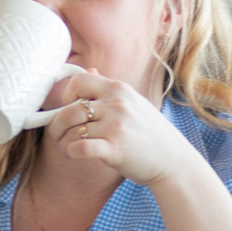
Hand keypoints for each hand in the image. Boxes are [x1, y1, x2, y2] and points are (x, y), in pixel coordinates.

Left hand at [50, 74, 193, 185]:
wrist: (173, 160)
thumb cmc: (150, 133)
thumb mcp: (133, 102)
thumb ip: (108, 89)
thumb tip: (88, 70)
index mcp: (119, 89)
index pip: (79, 80)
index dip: (67, 94)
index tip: (69, 107)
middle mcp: (117, 104)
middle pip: (69, 110)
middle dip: (57, 125)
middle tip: (60, 135)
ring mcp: (116, 127)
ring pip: (71, 131)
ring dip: (63, 142)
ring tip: (69, 147)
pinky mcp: (115, 149)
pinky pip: (79, 148)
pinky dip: (71, 152)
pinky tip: (75, 155)